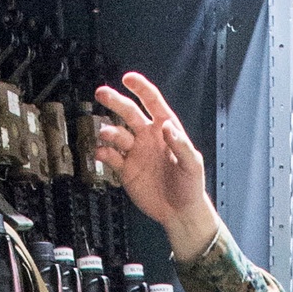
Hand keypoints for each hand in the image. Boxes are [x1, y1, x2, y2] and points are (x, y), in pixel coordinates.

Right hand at [93, 72, 218, 260]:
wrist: (180, 213)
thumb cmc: (190, 186)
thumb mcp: (192, 164)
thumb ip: (181, 145)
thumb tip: (166, 127)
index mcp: (165, 129)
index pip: (152, 102)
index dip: (140, 88)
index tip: (128, 78)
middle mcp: (147, 137)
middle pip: (128, 112)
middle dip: (115, 101)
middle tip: (101, 93)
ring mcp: (135, 152)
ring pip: (117, 133)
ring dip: (109, 131)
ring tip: (105, 134)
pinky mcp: (126, 169)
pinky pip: (110, 156)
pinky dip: (103, 152)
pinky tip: (100, 152)